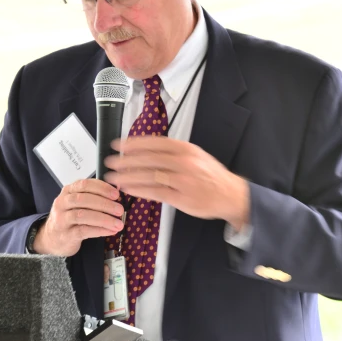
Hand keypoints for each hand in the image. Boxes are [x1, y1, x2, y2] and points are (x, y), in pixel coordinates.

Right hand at [33, 179, 124, 256]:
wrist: (52, 238)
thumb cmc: (69, 217)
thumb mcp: (79, 203)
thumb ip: (95, 195)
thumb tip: (117, 189)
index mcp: (68, 191)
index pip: (84, 184)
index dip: (102, 188)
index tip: (116, 194)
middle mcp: (62, 203)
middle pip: (83, 199)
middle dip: (104, 204)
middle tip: (119, 210)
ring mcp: (62, 219)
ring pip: (83, 215)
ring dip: (104, 219)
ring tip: (118, 223)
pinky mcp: (65, 234)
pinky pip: (83, 231)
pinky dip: (99, 230)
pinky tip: (110, 231)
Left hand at [104, 137, 249, 228]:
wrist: (231, 195)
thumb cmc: (211, 176)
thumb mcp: (195, 155)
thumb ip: (173, 152)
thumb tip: (147, 149)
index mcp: (186, 149)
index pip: (155, 143)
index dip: (134, 143)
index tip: (119, 144)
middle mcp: (184, 162)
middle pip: (148, 159)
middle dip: (125, 160)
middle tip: (110, 161)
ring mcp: (182, 180)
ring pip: (149, 176)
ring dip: (128, 176)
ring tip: (114, 176)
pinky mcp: (181, 197)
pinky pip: (155, 192)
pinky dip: (139, 190)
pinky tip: (127, 189)